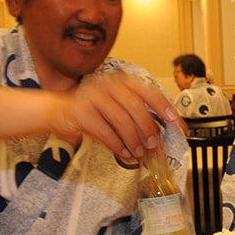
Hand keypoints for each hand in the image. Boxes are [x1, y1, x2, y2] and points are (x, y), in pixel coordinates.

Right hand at [50, 71, 179, 158]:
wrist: (57, 111)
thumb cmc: (92, 110)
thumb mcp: (116, 107)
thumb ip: (137, 116)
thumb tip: (160, 135)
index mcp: (121, 81)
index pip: (149, 92)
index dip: (165, 108)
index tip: (176, 124)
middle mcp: (108, 85)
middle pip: (137, 108)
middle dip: (149, 129)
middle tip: (155, 145)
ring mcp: (94, 97)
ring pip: (122, 121)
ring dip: (134, 140)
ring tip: (139, 153)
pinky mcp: (82, 113)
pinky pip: (106, 132)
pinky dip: (118, 146)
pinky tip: (124, 154)